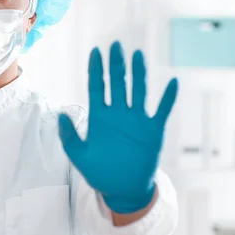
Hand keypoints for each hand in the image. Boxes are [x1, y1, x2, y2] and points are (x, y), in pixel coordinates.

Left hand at [59, 42, 177, 213]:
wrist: (123, 190)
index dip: (96, 70)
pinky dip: (168, 97)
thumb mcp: (79, 156)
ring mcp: (137, 120)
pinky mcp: (153, 130)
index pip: (97, 87)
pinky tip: (173, 82)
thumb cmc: (100, 173)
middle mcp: (119, 114)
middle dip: (116, 64)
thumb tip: (61, 114)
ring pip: (138, 91)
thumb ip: (69, 136)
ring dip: (139, 73)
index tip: (95, 52)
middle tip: (116, 45)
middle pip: (118, 83)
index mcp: (100, 118)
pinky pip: (162, 110)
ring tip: (138, 55)